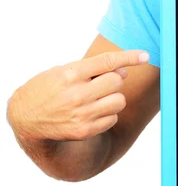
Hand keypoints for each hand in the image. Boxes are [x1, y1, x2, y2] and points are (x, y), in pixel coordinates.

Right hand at [7, 50, 148, 141]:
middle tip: (101, 83)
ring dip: (113, 98)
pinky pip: (113, 119)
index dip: (129, 57)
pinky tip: (92, 112)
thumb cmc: (48, 89)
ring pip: (119, 101)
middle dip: (114, 80)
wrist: (25, 117)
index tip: (145, 55)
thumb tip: (123, 72)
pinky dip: (108, 114)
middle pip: (117, 82)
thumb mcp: (63, 71)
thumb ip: (92, 70)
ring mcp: (82, 114)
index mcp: (71, 74)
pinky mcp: (85, 130)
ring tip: (97, 98)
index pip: (107, 62)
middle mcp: (77, 94)